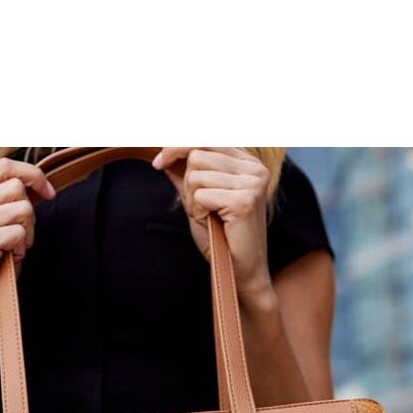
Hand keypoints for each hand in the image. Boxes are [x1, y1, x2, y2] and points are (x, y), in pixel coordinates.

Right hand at [0, 157, 55, 353]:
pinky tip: (9, 262)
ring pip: (21, 209)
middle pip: (16, 187)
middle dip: (30, 215)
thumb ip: (9, 206)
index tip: (49, 193)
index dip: (33, 174)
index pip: (3, 167)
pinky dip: (22, 249)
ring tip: (12, 253)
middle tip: (20, 242)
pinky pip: (18, 232)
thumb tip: (39, 184)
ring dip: (27, 234)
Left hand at [153, 147, 273, 304]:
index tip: (158, 163)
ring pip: (196, 174)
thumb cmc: (222, 240)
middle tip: (200, 209)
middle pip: (198, 154)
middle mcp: (255, 168)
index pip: (206, 139)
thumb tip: (163, 154)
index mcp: (247, 163)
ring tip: (209, 217)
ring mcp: (253, 182)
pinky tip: (211, 223)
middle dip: (188, 183)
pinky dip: (198, 211)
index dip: (178, 147)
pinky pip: (201, 194)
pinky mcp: (245, 200)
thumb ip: (185, 176)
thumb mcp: (199, 201)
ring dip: (193, 200)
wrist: (241, 273)